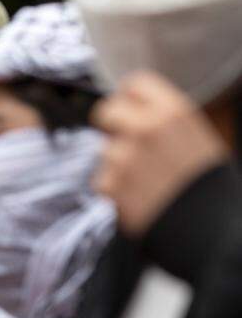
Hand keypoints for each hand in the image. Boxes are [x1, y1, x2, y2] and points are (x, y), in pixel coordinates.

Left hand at [91, 71, 227, 236]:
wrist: (215, 233)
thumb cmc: (211, 187)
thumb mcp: (199, 138)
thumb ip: (164, 122)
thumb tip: (134, 112)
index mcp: (173, 111)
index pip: (134, 84)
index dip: (129, 98)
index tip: (129, 109)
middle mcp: (145, 127)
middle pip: (106, 111)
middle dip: (112, 126)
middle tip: (125, 144)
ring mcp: (124, 156)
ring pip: (105, 150)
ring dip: (118, 165)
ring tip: (149, 183)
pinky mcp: (111, 185)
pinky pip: (103, 180)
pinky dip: (116, 191)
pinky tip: (141, 200)